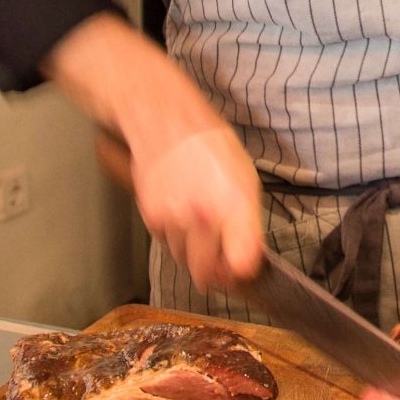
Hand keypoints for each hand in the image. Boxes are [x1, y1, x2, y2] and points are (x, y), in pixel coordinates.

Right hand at [130, 124, 264, 290]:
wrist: (168, 125)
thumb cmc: (212, 147)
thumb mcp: (246, 179)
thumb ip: (247, 223)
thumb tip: (247, 257)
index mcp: (235, 205)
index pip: (241, 262)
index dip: (241, 274)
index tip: (240, 272)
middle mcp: (204, 216)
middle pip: (206, 272)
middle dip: (213, 271)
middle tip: (218, 260)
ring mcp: (175, 219)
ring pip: (183, 258)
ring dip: (191, 251)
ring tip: (196, 220)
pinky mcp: (152, 218)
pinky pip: (165, 240)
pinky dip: (172, 233)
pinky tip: (179, 209)